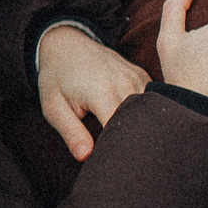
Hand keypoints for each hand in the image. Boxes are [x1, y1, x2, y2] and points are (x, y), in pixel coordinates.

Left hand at [36, 25, 147, 159]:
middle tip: (129, 162)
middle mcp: (126, 83)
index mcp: (103, 93)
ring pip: (151, 113)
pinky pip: (154, 100)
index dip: (120, 150)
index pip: (122, 131)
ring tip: (135, 146)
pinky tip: (139, 126)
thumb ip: (71, 133)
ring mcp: (138, 77)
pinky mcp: (143, 75)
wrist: (66, 44)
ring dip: (143, 128)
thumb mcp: (54, 107)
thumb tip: (86, 157)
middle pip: (141, 124)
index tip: (115, 163)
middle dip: (135, 143)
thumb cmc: (57, 78)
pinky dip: (149, 114)